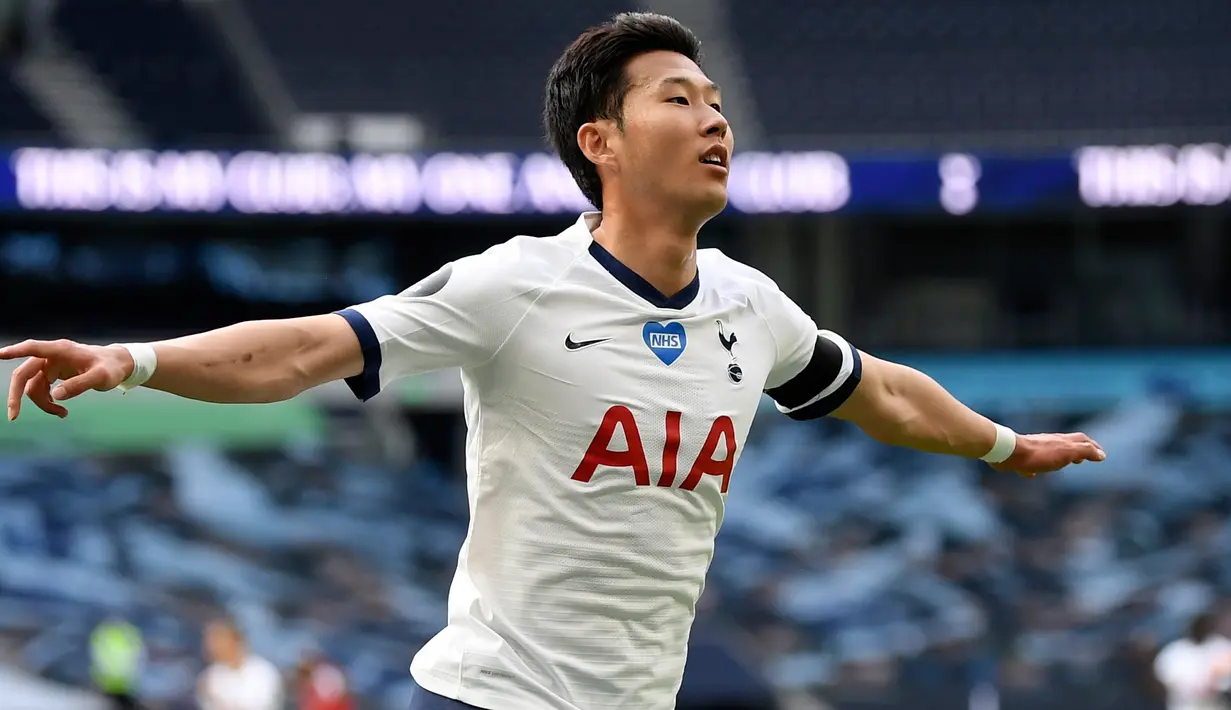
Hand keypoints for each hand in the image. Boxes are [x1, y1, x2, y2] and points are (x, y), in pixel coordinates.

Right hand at [1, 339, 134, 419]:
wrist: (117, 365)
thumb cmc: (111, 368)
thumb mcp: (101, 378)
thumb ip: (80, 385)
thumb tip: (56, 396)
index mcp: (61, 350)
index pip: (33, 348)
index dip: (15, 351)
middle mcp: (51, 356)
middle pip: (24, 374)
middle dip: (17, 396)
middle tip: (14, 417)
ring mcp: (50, 365)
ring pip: (33, 387)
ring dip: (43, 403)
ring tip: (63, 414)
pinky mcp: (51, 374)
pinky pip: (41, 390)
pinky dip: (48, 402)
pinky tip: (60, 410)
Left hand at [990, 432, 1105, 477]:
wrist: (1010, 453)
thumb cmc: (1040, 455)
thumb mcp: (1067, 452)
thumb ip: (1084, 451)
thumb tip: (1102, 454)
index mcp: (1062, 441)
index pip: (1082, 440)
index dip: (1093, 446)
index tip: (1100, 454)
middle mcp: (1049, 442)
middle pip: (1066, 443)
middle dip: (1077, 450)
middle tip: (1083, 458)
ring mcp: (1034, 449)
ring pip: (1049, 451)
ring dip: (1058, 457)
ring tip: (1062, 464)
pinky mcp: (1021, 458)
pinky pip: (1030, 463)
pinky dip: (1036, 467)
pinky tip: (1032, 474)